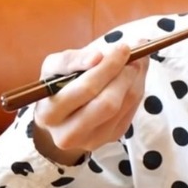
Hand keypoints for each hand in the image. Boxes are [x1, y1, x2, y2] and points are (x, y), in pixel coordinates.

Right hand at [33, 42, 148, 164]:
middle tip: (135, 54)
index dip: (107, 68)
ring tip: (137, 61)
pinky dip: (137, 89)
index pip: (86, 89)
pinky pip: (131, 110)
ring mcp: (93, 140)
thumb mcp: (54, 68)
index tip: (122, 48)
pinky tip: (134, 76)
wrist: (62, 115)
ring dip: (136, 80)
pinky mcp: (112, 137)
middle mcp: (69, 134)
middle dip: (125, 75)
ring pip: (124, 106)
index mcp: (49, 114)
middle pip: (108, 103)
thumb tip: (97, 57)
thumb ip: (71, 60)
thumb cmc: (56, 86)